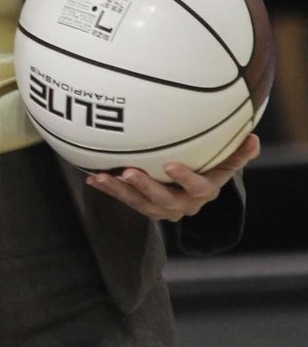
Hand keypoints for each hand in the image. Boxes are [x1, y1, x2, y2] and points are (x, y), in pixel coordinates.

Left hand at [86, 132, 259, 221]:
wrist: (194, 190)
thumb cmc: (209, 166)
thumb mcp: (224, 160)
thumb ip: (237, 152)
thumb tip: (254, 138)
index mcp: (204, 191)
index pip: (198, 188)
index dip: (185, 179)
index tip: (171, 165)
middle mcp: (183, 204)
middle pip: (164, 200)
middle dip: (146, 187)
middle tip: (129, 171)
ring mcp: (162, 209)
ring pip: (140, 204)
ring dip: (120, 190)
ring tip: (102, 177)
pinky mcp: (145, 207)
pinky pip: (126, 200)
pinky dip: (110, 189)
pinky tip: (93, 177)